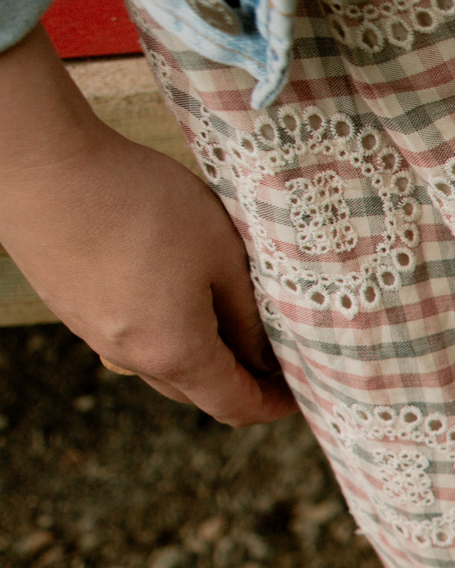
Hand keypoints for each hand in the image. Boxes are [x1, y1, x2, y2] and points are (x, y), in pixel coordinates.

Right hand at [0, 32, 293, 426]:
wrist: (39, 161)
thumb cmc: (137, 202)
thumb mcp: (222, 253)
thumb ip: (249, 313)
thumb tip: (268, 353)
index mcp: (174, 352)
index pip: (234, 406)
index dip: (274, 405)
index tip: (301, 390)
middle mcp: (129, 354)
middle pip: (198, 393)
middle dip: (241, 384)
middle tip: (275, 356)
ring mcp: (92, 331)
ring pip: (161, 365)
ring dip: (201, 357)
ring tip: (232, 320)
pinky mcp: (71, 303)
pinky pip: (130, 336)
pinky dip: (164, 332)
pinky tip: (178, 292)